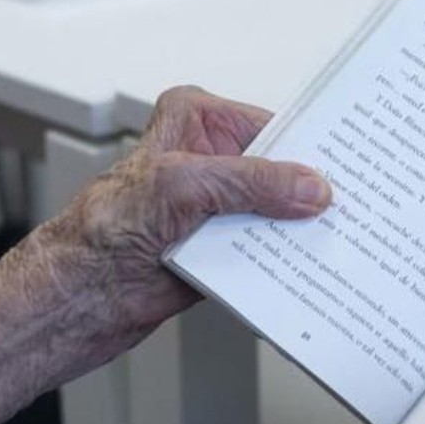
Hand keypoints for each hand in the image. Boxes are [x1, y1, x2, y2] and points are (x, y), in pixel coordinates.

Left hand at [46, 85, 331, 330]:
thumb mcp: (183, 185)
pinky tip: (307, 271)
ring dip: (299, 233)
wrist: (75, 302)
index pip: (271, 127)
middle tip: (350, 206)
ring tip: (338, 241)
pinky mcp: (219, 250)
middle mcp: (208, 161)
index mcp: (196, 121)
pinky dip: (285, 265)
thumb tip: (309, 187)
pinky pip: (265, 253)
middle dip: (310, 192)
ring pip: (276, 216)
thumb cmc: (100, 232)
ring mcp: (215, 208)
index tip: (347, 164)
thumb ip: (251, 182)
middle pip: (280, 172)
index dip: (308, 147)